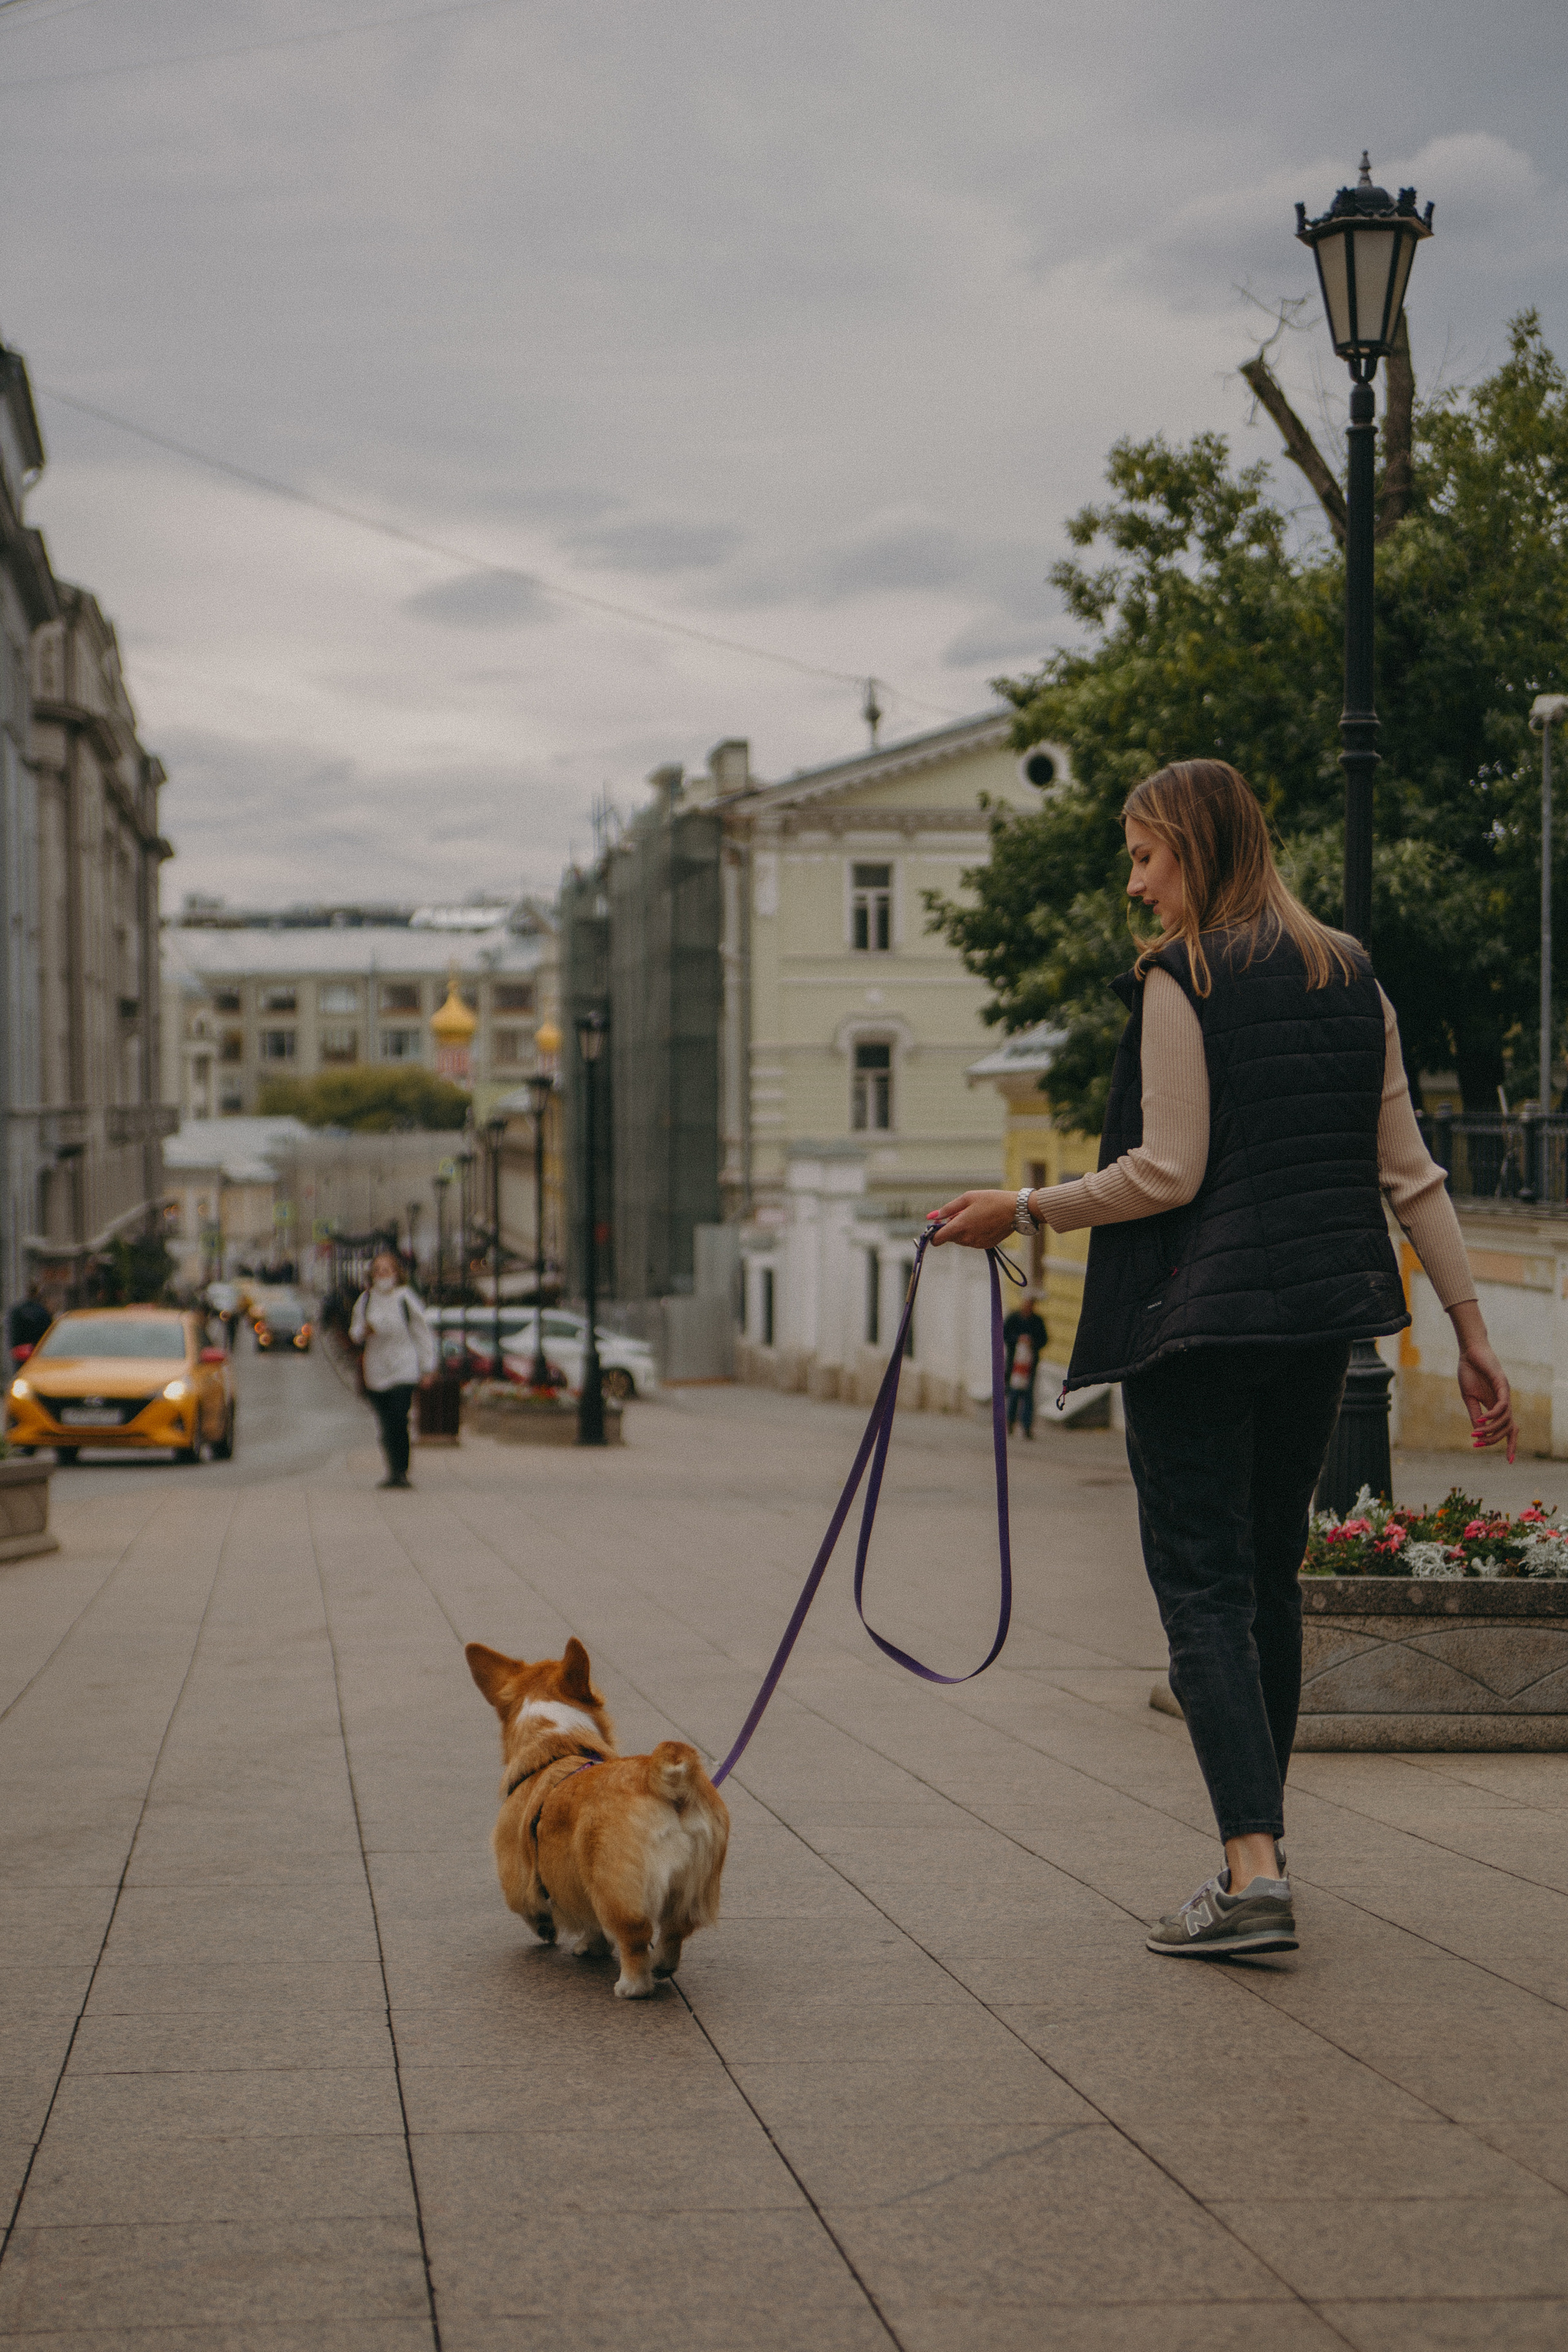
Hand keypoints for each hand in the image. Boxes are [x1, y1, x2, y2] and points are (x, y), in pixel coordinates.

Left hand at [925, 1190, 1020, 1249]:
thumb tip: (930, 1216)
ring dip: (963, 1230)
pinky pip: (972, 1241)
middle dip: (952, 1226)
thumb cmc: (992, 1200)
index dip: (934, 1232)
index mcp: (960, 1226)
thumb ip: (947, 1209)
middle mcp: (967, 1238)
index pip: (937, 1239)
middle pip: (950, 1237)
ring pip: (961, 1239)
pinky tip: (984, 1222)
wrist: (1016, 1210)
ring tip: (976, 1216)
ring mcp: (977, 1244)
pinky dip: (974, 1233)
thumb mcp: (967, 1198)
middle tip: (964, 1212)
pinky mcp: (985, 1245)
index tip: (939, 1224)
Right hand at [1457, 1339, 1516, 1462]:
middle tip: (1478, 1445)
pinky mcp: (1502, 1385)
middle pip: (1510, 1429)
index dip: (1510, 1445)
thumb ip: (1475, 1415)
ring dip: (1490, 1430)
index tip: (1509, 1461)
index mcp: (1497, 1407)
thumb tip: (1479, 1434)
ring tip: (1476, 1433)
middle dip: (1496, 1441)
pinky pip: (1502, 1406)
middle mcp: (1504, 1403)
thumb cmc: (1469, 1372)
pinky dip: (1493, 1415)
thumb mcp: (1469, 1398)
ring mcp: (1505, 1394)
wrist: (1469, 1352)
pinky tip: (1482, 1418)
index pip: (1509, 1430)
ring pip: (1506, 1420)